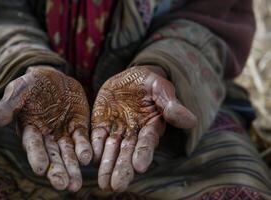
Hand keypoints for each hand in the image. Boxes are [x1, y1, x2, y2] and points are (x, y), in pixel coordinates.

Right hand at [0, 66, 91, 191]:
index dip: (37, 157)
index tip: (41, 170)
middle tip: (64, 186)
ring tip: (76, 185)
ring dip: (73, 168)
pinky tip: (89, 159)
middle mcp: (47, 136)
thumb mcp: (18, 91)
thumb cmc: (31, 85)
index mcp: (30, 130)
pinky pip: (83, 139)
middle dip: (58, 171)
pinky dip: (86, 149)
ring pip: (69, 153)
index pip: (33, 146)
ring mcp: (64, 133)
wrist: (53, 77)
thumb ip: (5, 108)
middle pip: (53, 156)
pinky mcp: (78, 126)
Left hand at [91, 66, 196, 190]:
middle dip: (123, 169)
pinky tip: (90, 160)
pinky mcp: (101, 125)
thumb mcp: (160, 87)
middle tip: (117, 186)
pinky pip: (96, 138)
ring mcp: (116, 130)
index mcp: (151, 125)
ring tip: (104, 185)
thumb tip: (191, 120)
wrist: (128, 78)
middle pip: (128, 152)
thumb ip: (170, 103)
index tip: (140, 167)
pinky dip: (94, 149)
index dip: (143, 153)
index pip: (147, 142)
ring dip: (107, 166)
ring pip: (111, 150)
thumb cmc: (148, 83)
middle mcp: (134, 132)